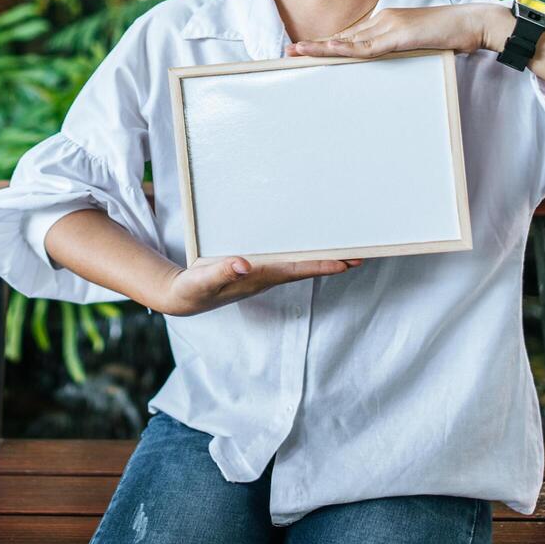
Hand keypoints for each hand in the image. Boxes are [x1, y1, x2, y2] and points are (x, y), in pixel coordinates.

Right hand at [160, 256, 362, 316]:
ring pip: (298, 264)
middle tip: (360, 255)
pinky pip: (285, 259)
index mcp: (258, 277)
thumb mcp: (203, 280)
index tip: (347, 262)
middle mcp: (266, 276)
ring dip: (321, 257)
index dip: (322, 265)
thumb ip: (222, 271)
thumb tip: (243, 264)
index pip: (297, 270)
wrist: (184, 297)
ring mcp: (262, 274)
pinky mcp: (255, 269)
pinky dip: (302, 253)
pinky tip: (307, 246)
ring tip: (345, 251)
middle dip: (332, 261)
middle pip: (306, 268)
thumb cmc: (194, 289)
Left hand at [285, 4, 508, 58]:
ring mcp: (388, 26)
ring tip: (296, 51)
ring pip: (348, 41)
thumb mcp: (417, 43)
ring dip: (320, 47)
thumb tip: (384, 59)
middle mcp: (382, 20)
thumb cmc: (449, 35)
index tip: (305, 51)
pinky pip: (367, 47)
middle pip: (342, 37)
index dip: (326, 44)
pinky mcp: (398, 35)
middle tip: (288, 51)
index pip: (349, 36)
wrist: (471, 23)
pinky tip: (327, 52)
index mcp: (385, 22)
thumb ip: (398, 48)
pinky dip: (345, 50)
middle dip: (315, 45)